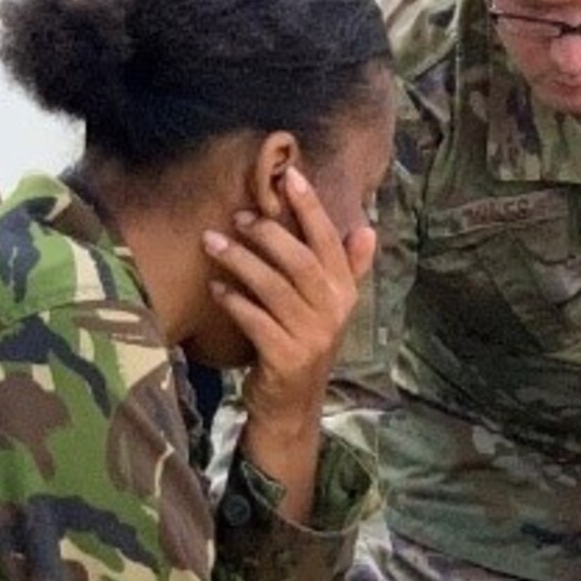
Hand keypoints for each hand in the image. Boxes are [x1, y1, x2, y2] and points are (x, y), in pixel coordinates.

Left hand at [204, 166, 374, 431]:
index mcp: (345, 293)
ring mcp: (310, 337)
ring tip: (211, 242)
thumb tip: (368, 228)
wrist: (293, 406)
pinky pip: (255, 320)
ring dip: (240, 261)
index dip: (310, 207)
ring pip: (273, 288)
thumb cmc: (304, 343)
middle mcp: (333, 312)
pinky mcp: (285, 358)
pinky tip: (215, 288)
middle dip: (267, 233)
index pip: (329, 241)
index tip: (289, 174)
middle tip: (237, 215)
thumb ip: (348, 267)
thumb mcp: (330, 307)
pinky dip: (233, 301)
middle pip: (300, 261)